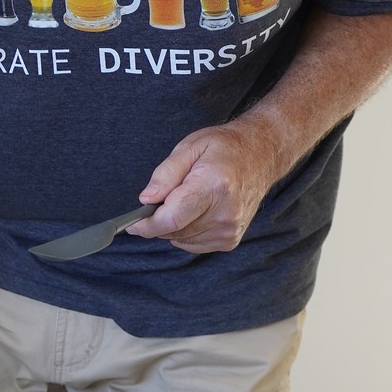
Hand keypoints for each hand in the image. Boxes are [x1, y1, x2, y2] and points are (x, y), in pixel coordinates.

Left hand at [125, 119, 281, 252]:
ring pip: (181, 240)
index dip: (147, 225)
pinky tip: (196, 210)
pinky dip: (186, 231)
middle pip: (174, 231)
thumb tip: (146, 200)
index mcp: (214, 186)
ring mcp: (230, 229)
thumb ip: (165, 174)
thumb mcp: (189, 147)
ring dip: (173, 225)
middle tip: (162, 197)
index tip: (131, 224)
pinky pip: (193, 244)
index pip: (173, 218)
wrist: (260, 155)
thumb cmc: (223, 148)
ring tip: (186, 198)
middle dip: (159, 219)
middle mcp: (225, 213)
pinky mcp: (230, 239)